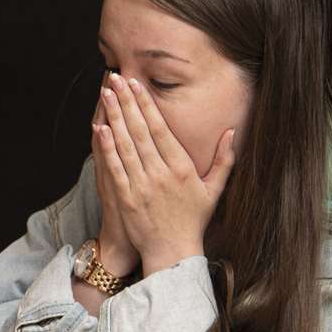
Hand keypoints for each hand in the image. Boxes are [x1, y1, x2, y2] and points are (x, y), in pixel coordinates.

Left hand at [94, 74, 234, 275]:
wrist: (173, 252)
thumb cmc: (193, 220)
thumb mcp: (214, 189)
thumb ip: (225, 160)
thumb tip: (232, 132)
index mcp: (183, 168)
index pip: (161, 129)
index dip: (147, 105)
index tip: (137, 85)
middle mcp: (162, 174)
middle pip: (141, 131)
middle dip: (127, 102)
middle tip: (117, 79)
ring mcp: (142, 186)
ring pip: (126, 145)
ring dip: (114, 117)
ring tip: (105, 94)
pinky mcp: (126, 198)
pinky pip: (115, 168)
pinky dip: (106, 148)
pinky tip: (100, 128)